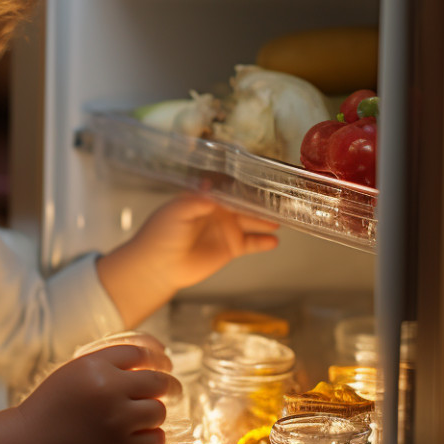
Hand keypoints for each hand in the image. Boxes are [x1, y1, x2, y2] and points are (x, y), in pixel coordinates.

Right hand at [16, 334, 176, 443]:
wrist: (33, 443)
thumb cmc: (51, 406)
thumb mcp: (74, 371)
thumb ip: (107, 363)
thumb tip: (148, 356)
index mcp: (95, 365)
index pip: (141, 351)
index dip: (158, 355)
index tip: (165, 362)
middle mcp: (110, 389)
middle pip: (159, 380)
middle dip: (171, 384)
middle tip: (174, 389)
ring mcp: (118, 420)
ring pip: (159, 410)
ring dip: (156, 412)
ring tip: (147, 415)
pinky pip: (156, 438)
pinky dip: (154, 436)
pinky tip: (144, 434)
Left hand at [97, 195, 278, 326]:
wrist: (158, 265)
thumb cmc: (161, 234)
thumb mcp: (177, 211)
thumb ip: (197, 200)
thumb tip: (214, 189)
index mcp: (206, 197)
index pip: (230, 186)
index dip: (244, 182)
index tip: (262, 177)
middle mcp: (219, 211)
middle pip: (245, 203)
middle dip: (261, 201)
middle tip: (280, 197)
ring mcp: (226, 229)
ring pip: (252, 221)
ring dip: (266, 219)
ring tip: (284, 217)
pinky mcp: (230, 248)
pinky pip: (251, 243)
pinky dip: (263, 242)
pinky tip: (274, 240)